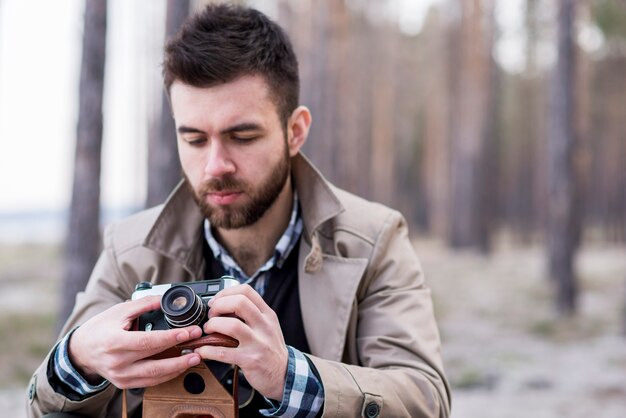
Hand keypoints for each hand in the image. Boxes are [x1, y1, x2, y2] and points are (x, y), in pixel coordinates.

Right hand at [68, 296, 202, 388]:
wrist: (81, 350)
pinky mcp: (124, 384)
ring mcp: (120, 376)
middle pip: (154, 361)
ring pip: (154, 376)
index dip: (171, 337)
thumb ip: (143, 304)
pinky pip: (149, 382)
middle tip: (198, 347)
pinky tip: (179, 366)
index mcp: (115, 341)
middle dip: (180, 355)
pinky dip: (167, 375)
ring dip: (177, 368)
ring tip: (194, 358)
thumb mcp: (119, 311)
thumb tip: (165, 299)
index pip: (148, 341)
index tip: (189, 332)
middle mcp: (117, 362)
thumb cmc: (100, 329)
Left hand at [194, 285, 288, 400]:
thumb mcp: (267, 326)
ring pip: (232, 325)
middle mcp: (264, 326)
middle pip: (239, 303)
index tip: (216, 301)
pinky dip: (208, 350)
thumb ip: (252, 314)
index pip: (246, 291)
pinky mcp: (250, 360)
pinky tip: (203, 351)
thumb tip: (224, 305)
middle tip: (211, 315)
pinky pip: (224, 352)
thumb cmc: (271, 349)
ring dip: (213, 325)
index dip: (226, 293)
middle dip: (219, 305)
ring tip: (208, 330)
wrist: (283, 374)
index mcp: (267, 314)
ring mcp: (258, 343)